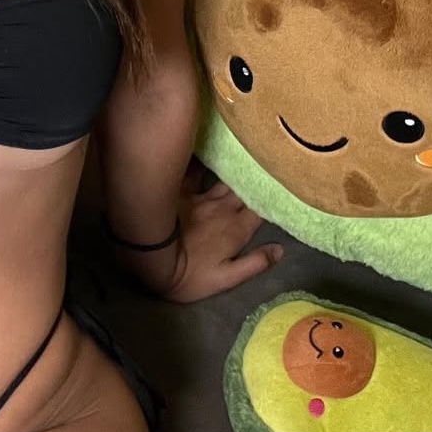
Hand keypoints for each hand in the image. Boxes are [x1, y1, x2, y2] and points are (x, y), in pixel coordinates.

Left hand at [162, 172, 282, 303]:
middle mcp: (223, 209)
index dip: (271, 200)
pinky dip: (203, 165)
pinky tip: (206, 152)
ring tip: (244, 161)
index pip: (261, 210)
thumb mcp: (227, 279)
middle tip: (265, 171)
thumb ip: (255, 263)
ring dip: (235, 174)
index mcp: (237, 229)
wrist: (152, 258)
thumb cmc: (191, 275)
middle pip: (245, 191)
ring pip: (224, 181)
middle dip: (255, 183)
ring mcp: (202, 198)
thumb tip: (280, 249)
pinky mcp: (181, 192)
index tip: (279, 191)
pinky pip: (195, 173)